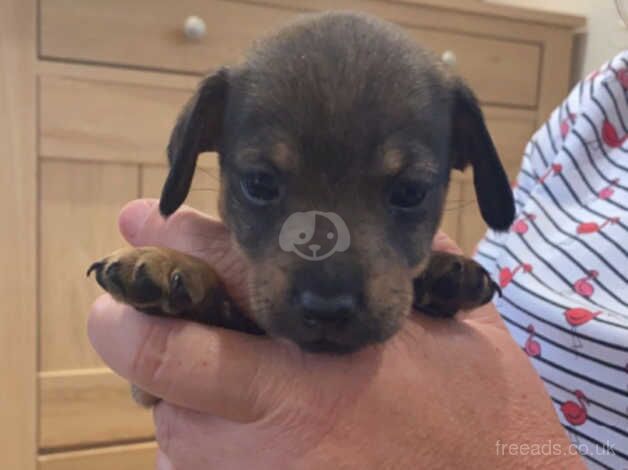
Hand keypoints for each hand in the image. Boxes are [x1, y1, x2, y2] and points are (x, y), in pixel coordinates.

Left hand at [89, 199, 582, 469]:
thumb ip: (414, 268)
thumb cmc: (483, 422)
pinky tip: (240, 429)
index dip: (168, 248)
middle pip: (159, 356)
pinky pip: (195, 467)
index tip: (138, 223)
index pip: (216, 281)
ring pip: (170, 421)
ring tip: (213, 377)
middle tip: (129, 310)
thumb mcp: (460, 329)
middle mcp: (273, 419)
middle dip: (134, 326)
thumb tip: (381, 222)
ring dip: (176, 390)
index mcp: (319, 359)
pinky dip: (202, 441)